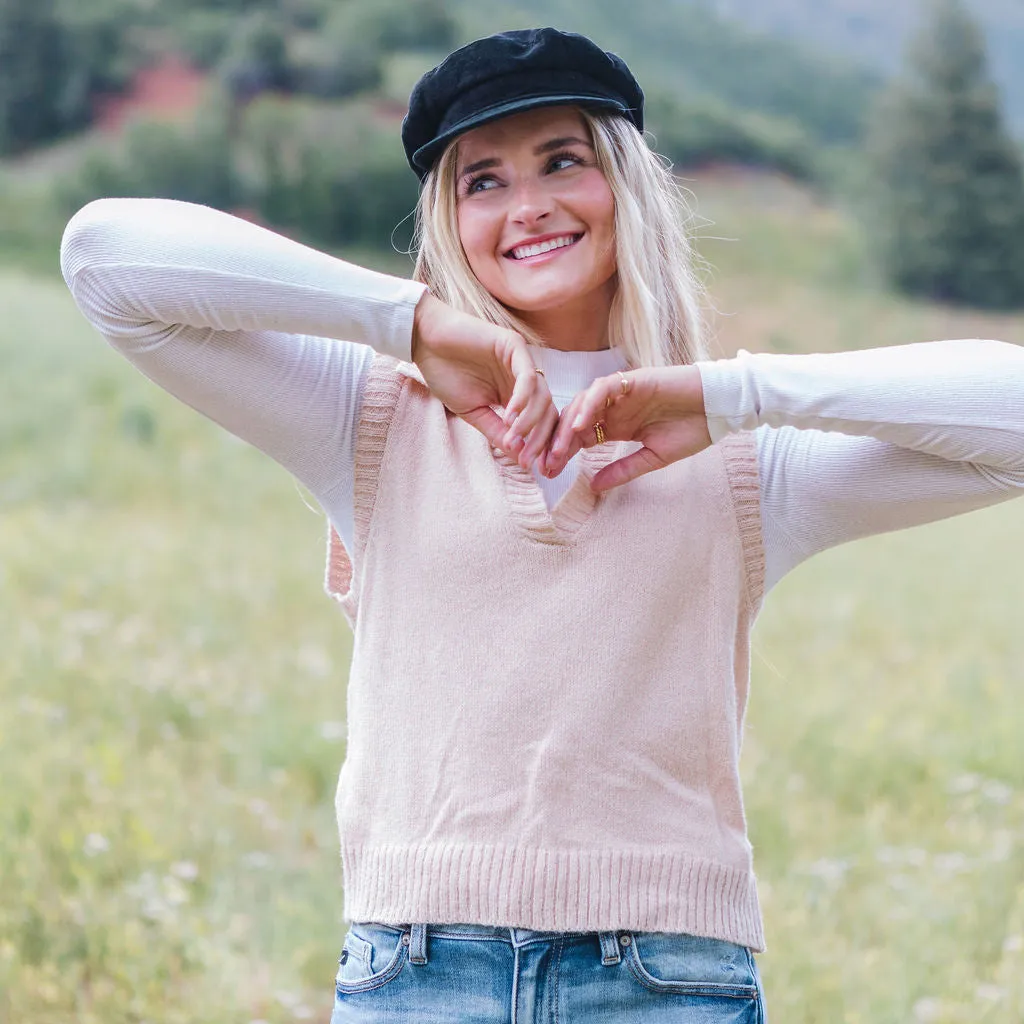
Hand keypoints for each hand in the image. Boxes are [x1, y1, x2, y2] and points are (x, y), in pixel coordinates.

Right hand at [411, 292, 557, 467]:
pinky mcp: (514, 346)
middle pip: (547, 412)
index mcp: (516, 394)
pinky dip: (523, 398)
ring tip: (514, 438)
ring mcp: (521, 361)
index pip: (540, 422)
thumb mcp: (473, 411)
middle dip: (540, 439)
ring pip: (541, 396)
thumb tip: (517, 455)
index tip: (529, 466)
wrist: (425, 342)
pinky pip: (528, 376)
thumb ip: (496, 431)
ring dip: (530, 422)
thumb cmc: (446, 374)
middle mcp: (523, 378)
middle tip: (526, 458)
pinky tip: (511, 415)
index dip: (538, 445)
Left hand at [541, 365, 711, 490]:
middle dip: (557, 442)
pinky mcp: (632, 379)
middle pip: (574, 421)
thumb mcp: (652, 458)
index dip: (563, 454)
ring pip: (583, 403)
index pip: (579, 438)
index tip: (549, 473)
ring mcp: (621, 392)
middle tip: (545, 464)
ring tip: (558, 449)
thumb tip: (594, 488)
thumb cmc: (692, 431)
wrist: (719, 409)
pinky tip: (581, 426)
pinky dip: (589, 405)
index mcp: (616, 425)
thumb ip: (623, 470)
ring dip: (567, 425)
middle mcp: (614, 408)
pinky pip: (603, 389)